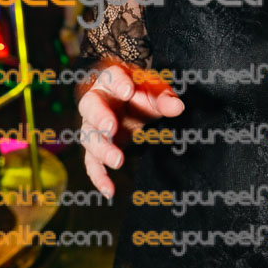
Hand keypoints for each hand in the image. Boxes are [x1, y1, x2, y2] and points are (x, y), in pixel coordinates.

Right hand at [78, 63, 183, 198]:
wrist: (132, 99)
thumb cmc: (143, 91)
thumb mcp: (156, 90)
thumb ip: (165, 97)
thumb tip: (178, 107)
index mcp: (112, 79)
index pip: (111, 76)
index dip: (117, 83)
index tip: (127, 91)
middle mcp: (97, 101)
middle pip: (90, 107)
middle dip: (100, 118)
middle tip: (110, 129)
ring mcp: (93, 125)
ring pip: (89, 136)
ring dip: (102, 150)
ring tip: (117, 161)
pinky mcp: (96, 146)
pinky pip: (92, 162)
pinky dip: (99, 177)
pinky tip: (109, 190)